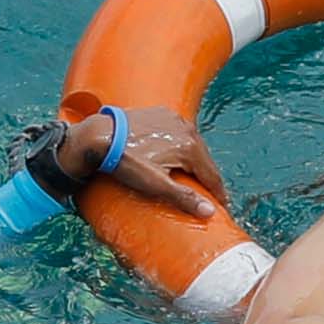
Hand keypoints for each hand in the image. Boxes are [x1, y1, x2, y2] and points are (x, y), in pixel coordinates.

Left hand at [46, 101, 227, 218]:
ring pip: (192, 144)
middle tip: (208, 193)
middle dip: (207, 177)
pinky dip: (180, 144)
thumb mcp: (156, 184)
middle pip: (204, 159)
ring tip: (192, 175)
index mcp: (191, 147)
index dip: (218, 194)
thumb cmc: (126, 162)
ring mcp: (174, 118)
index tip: (222, 207)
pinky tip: (174, 153)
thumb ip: (184, 197)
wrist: (100, 135)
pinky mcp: (161, 112)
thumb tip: (210, 211)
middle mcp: (188, 129)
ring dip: (194, 160)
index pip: (212, 175)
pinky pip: (178, 131)